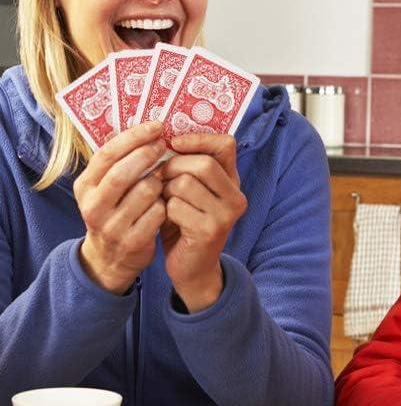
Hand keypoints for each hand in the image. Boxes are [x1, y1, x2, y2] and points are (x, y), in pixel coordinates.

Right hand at [76, 122, 167, 292]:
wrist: (110, 258)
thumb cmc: (115, 211)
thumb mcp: (105, 187)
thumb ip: (118, 162)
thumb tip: (146, 127)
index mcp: (85, 186)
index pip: (107, 154)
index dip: (134, 137)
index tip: (157, 126)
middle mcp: (94, 205)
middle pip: (123, 173)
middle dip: (147, 155)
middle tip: (164, 145)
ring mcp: (112, 226)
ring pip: (146, 192)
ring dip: (160, 182)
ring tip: (164, 180)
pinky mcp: (133, 242)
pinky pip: (159, 213)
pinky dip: (167, 204)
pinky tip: (167, 203)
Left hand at [159, 133, 247, 311]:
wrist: (192, 267)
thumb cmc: (185, 223)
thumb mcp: (190, 191)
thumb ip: (186, 166)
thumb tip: (161, 137)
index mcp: (232, 181)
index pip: (225, 145)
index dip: (198, 139)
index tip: (174, 143)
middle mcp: (236, 196)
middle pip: (203, 163)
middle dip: (173, 167)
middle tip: (160, 177)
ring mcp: (226, 215)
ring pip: (185, 183)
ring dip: (165, 190)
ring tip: (163, 201)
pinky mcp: (210, 231)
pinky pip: (176, 206)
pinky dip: (163, 211)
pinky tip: (165, 220)